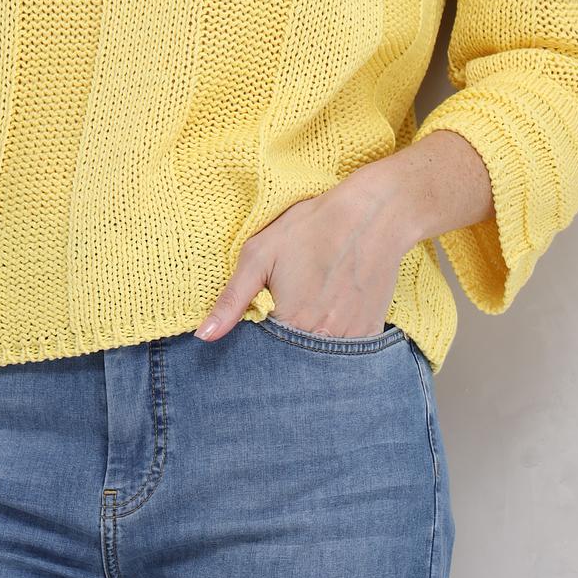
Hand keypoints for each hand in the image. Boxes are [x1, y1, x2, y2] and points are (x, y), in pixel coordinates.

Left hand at [195, 162, 415, 341]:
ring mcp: (351, 339)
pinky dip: (332, 343)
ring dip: (307, 349)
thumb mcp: (260, 254)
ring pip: (319, 362)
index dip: (254, 348)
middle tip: (285, 311)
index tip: (257, 326)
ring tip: (307, 311)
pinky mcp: (370, 332)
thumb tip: (204, 337)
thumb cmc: (312, 228)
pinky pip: (345, 353)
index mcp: (290, 323)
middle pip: (291, 364)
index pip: (262, 359)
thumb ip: (232, 300)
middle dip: (281, 351)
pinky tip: (328, 314)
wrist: (374, 213)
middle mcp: (322, 340)